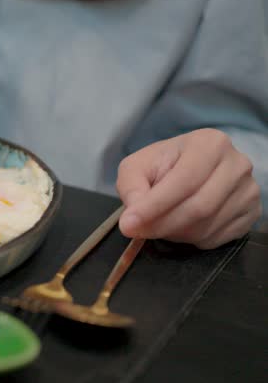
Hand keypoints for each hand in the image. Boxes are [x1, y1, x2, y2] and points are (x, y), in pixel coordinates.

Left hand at [116, 129, 261, 248]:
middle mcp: (237, 164)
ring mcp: (249, 190)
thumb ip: (132, 188)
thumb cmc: (162, 165)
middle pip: (199, 207)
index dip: (155, 206)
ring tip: (159, 223)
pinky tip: (181, 226)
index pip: (184, 181)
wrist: (188, 168)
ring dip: (175, 233)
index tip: (129, 223)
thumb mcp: (137, 167)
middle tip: (139, 231)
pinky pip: (218, 237)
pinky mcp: (252, 213)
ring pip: (207, 226)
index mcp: (210, 143)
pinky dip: (192, 239)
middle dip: (163, 224)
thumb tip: (134, 218)